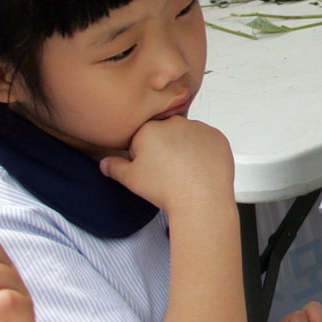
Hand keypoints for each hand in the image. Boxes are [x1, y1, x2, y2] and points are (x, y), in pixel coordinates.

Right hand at [101, 116, 234, 213]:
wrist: (201, 199)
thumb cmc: (166, 189)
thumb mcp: (131, 180)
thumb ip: (114, 167)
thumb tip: (104, 163)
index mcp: (150, 129)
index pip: (142, 138)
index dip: (143, 156)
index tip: (150, 169)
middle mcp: (175, 122)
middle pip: (166, 134)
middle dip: (165, 148)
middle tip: (168, 172)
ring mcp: (199, 128)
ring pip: (187, 136)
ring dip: (185, 148)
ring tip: (186, 172)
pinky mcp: (217, 136)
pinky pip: (207, 141)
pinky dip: (204, 152)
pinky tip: (201, 169)